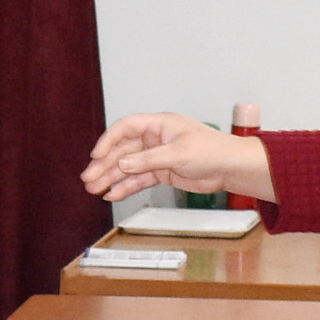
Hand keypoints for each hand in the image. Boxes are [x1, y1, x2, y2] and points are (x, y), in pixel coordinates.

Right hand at [81, 113, 272, 203]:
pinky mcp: (162, 172)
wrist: (230, 168)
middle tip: (88, 178)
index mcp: (159, 125)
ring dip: (111, 177)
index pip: (126, 128)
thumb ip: (148, 160)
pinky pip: (138, 179)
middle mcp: (155, 139)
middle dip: (104, 164)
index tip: (95, 155)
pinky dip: (126, 187)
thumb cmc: (212, 150)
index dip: (108, 140)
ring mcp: (157, 156)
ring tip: (94, 189)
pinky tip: (112, 194)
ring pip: (128, 167)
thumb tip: (122, 165)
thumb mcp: (178, 154)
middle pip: (123, 150)